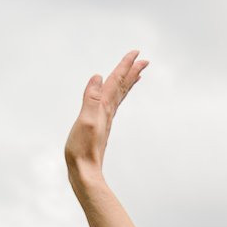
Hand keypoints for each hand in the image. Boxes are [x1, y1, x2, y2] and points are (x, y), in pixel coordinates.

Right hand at [66, 51, 146, 179]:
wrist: (85, 172)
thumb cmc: (82, 149)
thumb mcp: (85, 120)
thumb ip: (91, 98)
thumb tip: (98, 77)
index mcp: (103, 108)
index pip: (115, 82)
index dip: (125, 66)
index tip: (136, 53)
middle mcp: (107, 113)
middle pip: (121, 88)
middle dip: (131, 72)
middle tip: (143, 60)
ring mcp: (104, 120)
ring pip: (118, 97)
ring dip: (127, 84)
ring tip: (136, 75)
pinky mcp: (99, 127)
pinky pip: (111, 106)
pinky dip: (116, 97)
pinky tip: (113, 98)